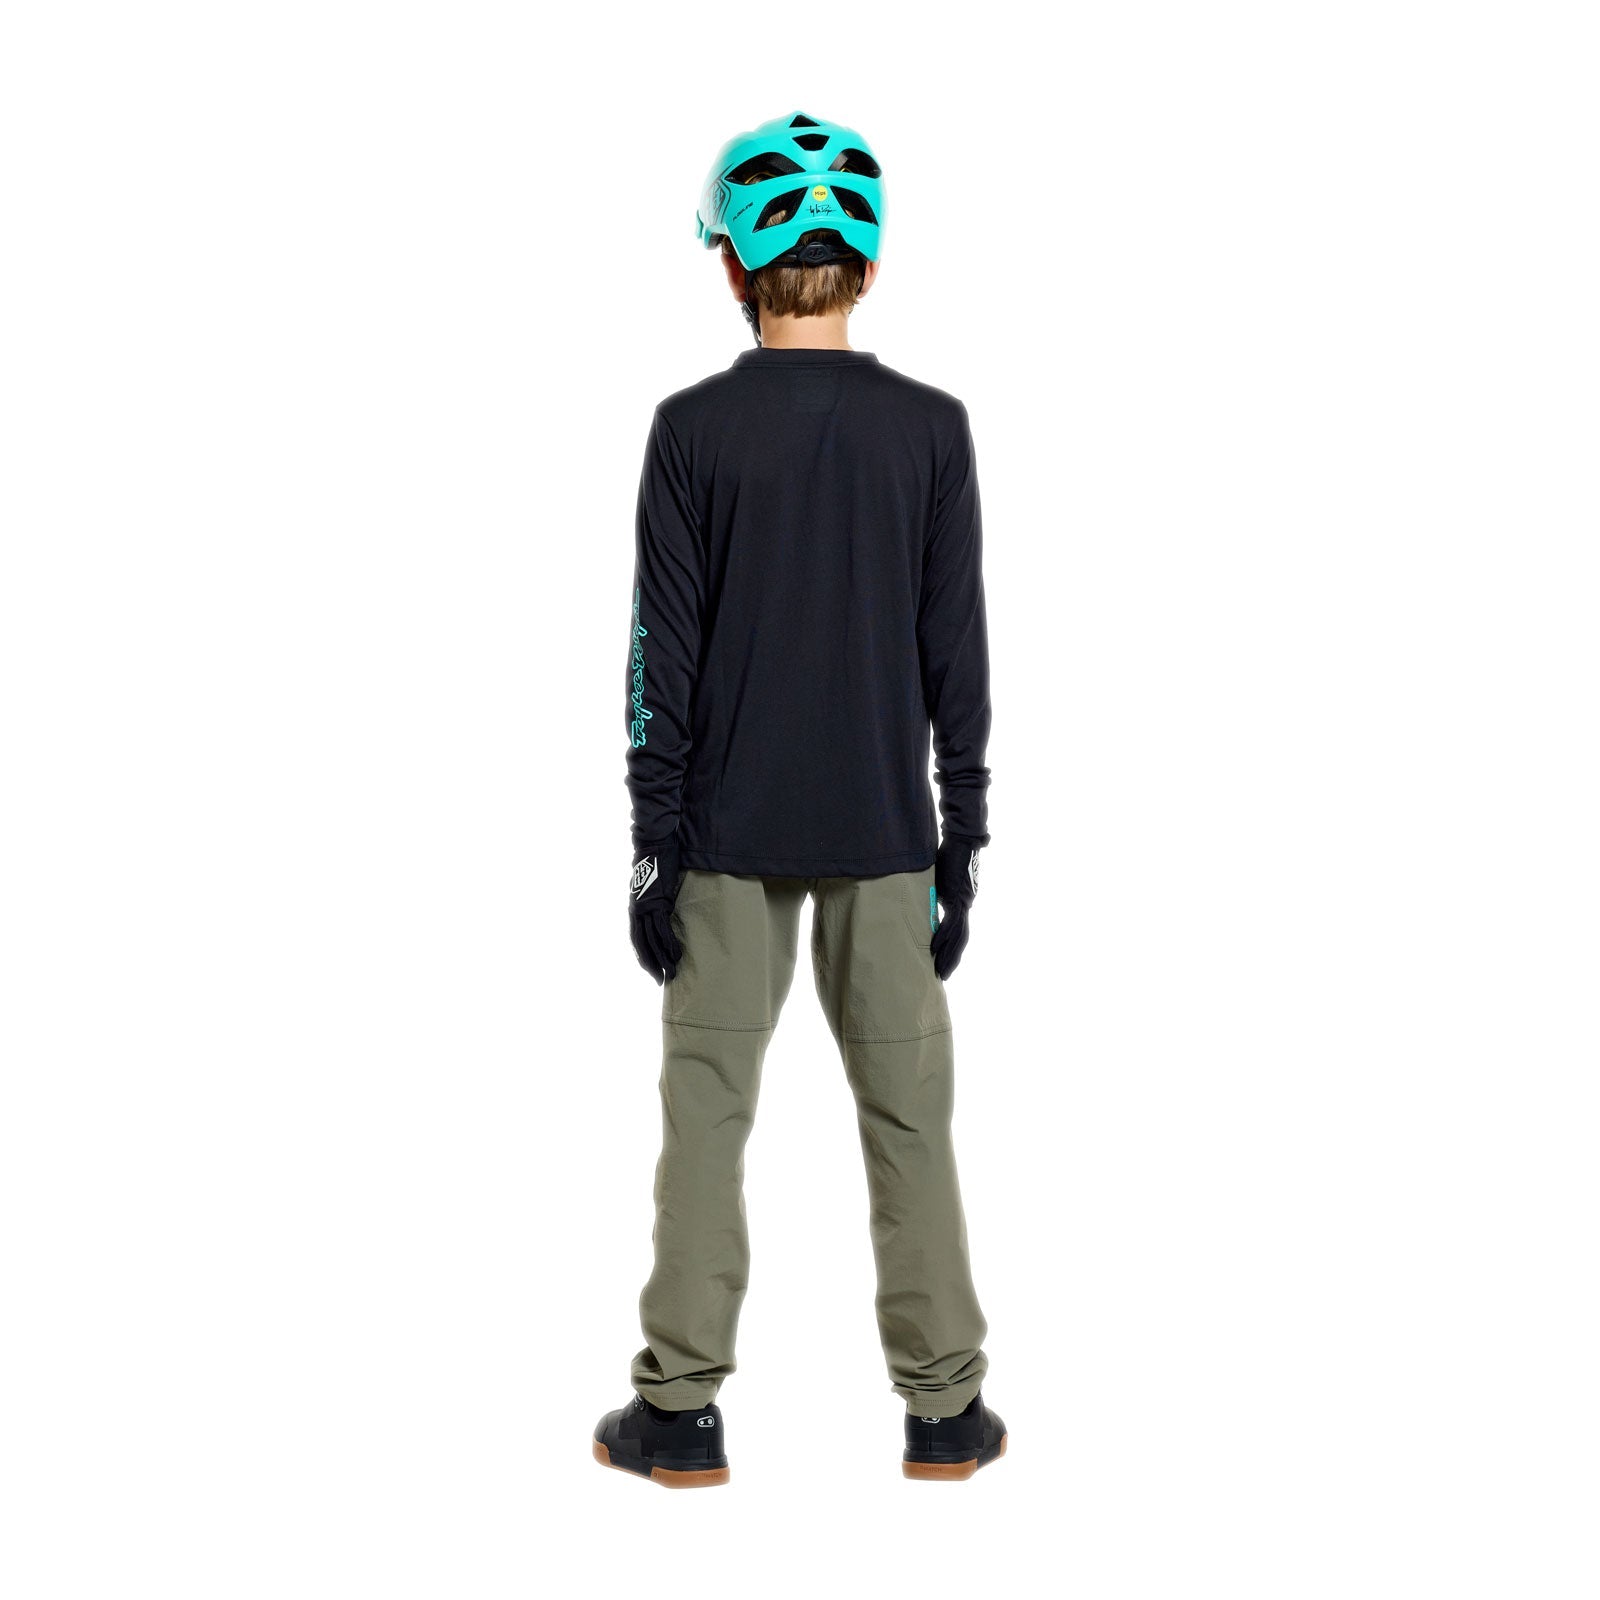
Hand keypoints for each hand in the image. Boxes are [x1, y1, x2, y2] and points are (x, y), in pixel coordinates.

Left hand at [628, 838, 682, 983]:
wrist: (653, 846)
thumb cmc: (655, 863)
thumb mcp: (650, 886)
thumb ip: (654, 900)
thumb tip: (664, 909)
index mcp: (635, 909)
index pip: (637, 940)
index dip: (644, 957)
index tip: (652, 971)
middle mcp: (637, 912)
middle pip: (643, 945)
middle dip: (652, 964)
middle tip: (662, 980)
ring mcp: (646, 908)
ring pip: (653, 941)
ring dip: (662, 959)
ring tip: (671, 974)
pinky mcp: (657, 902)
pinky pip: (663, 929)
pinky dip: (669, 944)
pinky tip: (675, 956)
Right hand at [931, 836, 981, 980]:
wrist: (963, 840)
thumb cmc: (951, 853)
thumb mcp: (940, 877)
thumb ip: (936, 890)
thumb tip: (925, 897)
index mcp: (961, 903)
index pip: (958, 932)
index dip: (953, 948)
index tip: (944, 961)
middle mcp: (965, 906)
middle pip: (961, 939)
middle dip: (952, 959)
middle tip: (943, 976)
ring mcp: (963, 903)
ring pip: (958, 936)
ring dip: (948, 955)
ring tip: (939, 970)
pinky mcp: (957, 898)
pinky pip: (950, 923)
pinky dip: (942, 937)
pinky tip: (935, 950)